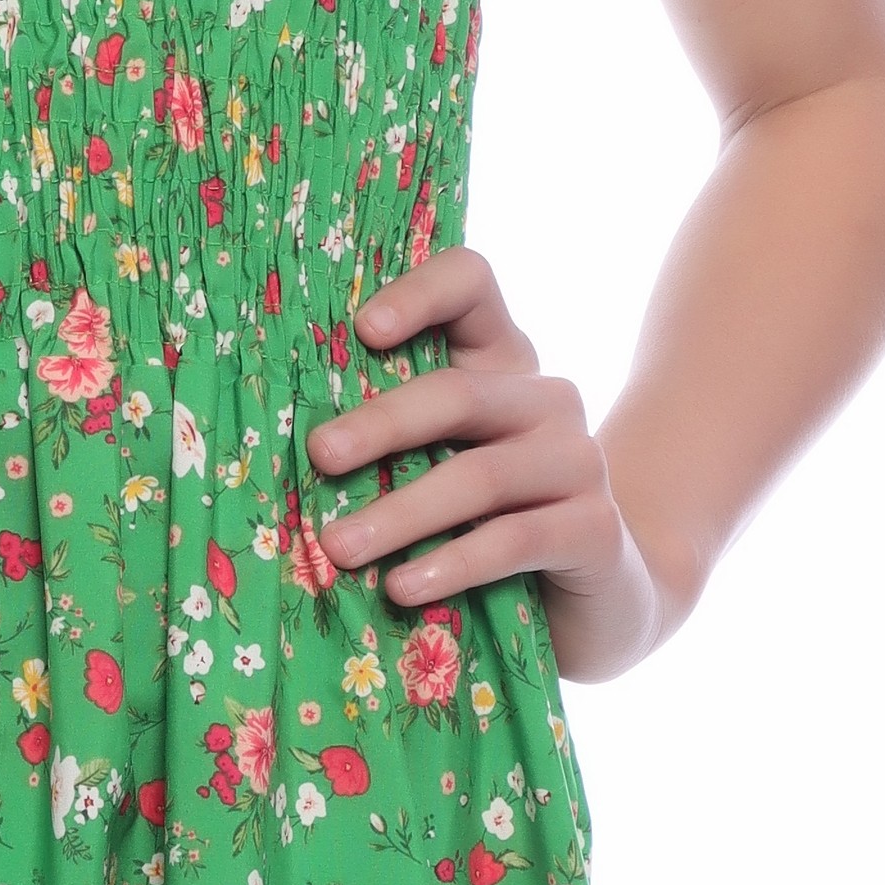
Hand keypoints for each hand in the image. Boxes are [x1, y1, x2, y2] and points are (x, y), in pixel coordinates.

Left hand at [304, 246, 658, 679]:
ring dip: (401, 513)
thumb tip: (288, 443)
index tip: (363, 330)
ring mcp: (578, 462)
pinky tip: (402, 586)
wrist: (595, 601)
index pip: (471, 283)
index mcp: (499, 360)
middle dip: (381, 425)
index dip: (420, 293)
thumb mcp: (435, 464)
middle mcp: (546, 399)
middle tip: (319, 458)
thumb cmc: (484, 521)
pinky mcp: (594, 530)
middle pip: (459, 391)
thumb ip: (386, 439)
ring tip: (339, 548)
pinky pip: (514, 540)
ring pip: (480, 475)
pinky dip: (452, 563)